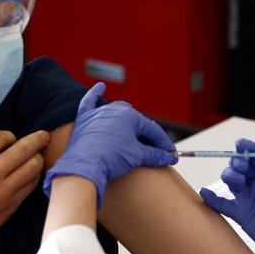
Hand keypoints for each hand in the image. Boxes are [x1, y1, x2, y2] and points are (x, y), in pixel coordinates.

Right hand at [0, 129, 49, 253]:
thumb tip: (9, 142)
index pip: (2, 136)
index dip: (11, 136)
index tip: (12, 140)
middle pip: (24, 149)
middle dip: (38, 139)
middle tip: (44, 136)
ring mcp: (1, 192)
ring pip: (33, 166)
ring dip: (38, 159)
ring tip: (36, 157)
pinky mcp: (10, 206)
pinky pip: (31, 184)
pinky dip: (34, 176)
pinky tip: (30, 174)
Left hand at [44, 83, 176, 207]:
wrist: (85, 167)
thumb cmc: (112, 158)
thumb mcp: (138, 156)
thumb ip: (155, 154)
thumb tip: (168, 157)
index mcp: (130, 115)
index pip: (151, 129)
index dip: (163, 143)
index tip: (170, 154)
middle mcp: (114, 109)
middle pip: (135, 122)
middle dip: (145, 135)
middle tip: (153, 150)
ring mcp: (98, 114)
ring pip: (116, 114)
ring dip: (126, 123)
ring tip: (135, 136)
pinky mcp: (84, 120)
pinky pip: (89, 103)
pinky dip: (94, 94)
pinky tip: (100, 86)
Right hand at [199, 139, 254, 253]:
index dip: (248, 147)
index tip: (239, 144)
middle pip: (242, 165)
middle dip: (238, 161)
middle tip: (241, 166)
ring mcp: (250, 198)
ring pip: (232, 181)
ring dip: (230, 175)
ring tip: (237, 180)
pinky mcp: (242, 213)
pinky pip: (224, 204)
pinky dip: (212, 199)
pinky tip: (205, 192)